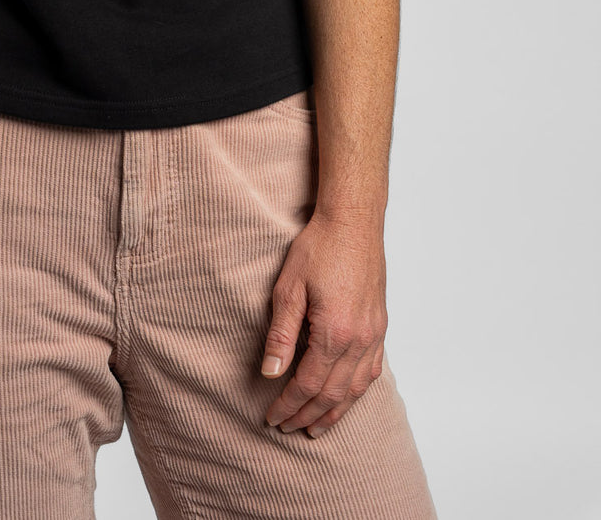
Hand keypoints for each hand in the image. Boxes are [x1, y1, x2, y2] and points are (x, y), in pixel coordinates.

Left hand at [260, 213, 387, 437]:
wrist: (353, 223)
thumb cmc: (319, 249)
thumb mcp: (289, 288)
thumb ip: (281, 334)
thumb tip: (271, 372)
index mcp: (335, 333)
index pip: (309, 384)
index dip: (289, 404)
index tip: (272, 417)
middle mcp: (360, 341)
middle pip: (333, 394)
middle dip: (308, 415)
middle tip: (288, 428)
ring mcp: (374, 335)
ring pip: (355, 389)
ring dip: (334, 412)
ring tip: (315, 427)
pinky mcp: (380, 327)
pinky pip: (371, 372)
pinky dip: (356, 392)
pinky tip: (345, 398)